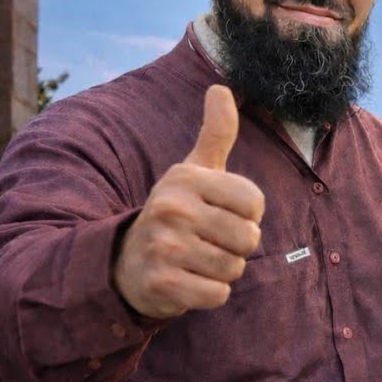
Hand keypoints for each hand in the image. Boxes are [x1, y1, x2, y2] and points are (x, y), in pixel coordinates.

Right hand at [113, 85, 264, 318]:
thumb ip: (216, 133)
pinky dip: (210, 293)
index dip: (248, 215)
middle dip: (237, 246)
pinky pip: (218, 294)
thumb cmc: (176, 211)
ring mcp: (164, 247)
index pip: (256, 203)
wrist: (125, 262)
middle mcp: (171, 209)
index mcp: (186, 178)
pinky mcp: (161, 283)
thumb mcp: (193, 170)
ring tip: (197, 259)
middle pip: (249, 238)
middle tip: (208, 241)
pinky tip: (189, 280)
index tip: (221, 213)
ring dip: (223, 270)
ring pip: (235, 268)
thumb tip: (221, 87)